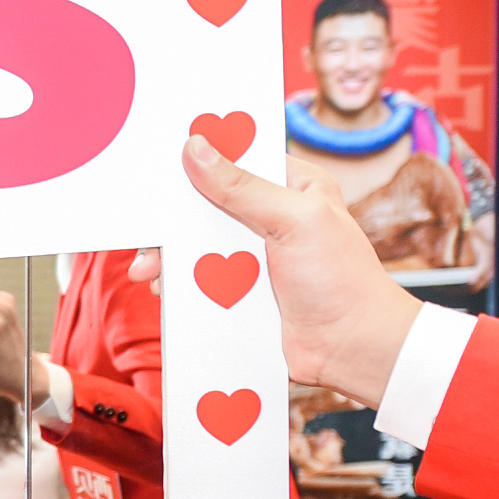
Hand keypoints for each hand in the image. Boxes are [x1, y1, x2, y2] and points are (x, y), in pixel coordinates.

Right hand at [142, 138, 423, 405]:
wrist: (352, 350)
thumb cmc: (341, 280)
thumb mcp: (294, 221)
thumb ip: (242, 187)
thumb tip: (195, 148)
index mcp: (293, 186)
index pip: (238, 158)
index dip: (200, 157)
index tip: (160, 162)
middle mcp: (271, 216)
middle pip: (207, 203)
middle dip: (173, 216)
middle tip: (146, 230)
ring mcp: (253, 255)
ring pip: (198, 243)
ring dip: (170, 255)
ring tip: (148, 271)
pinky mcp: (240, 290)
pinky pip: (200, 279)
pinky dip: (179, 284)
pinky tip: (164, 291)